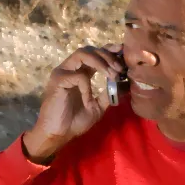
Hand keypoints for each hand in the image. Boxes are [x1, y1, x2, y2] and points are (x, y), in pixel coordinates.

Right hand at [22, 44, 124, 162]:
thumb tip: (127, 84)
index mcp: (81, 73)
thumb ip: (110, 93)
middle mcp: (71, 68)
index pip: (95, 54)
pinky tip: (88, 99)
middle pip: (90, 49)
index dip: (109, 50)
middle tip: (120, 68)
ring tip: (112, 75)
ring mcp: (63, 72)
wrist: (59, 134)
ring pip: (82, 54)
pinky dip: (89, 86)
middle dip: (108, 55)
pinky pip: (78, 76)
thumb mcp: (99, 106)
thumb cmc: (76, 121)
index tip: (123, 51)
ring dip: (101, 62)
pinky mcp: (58, 80)